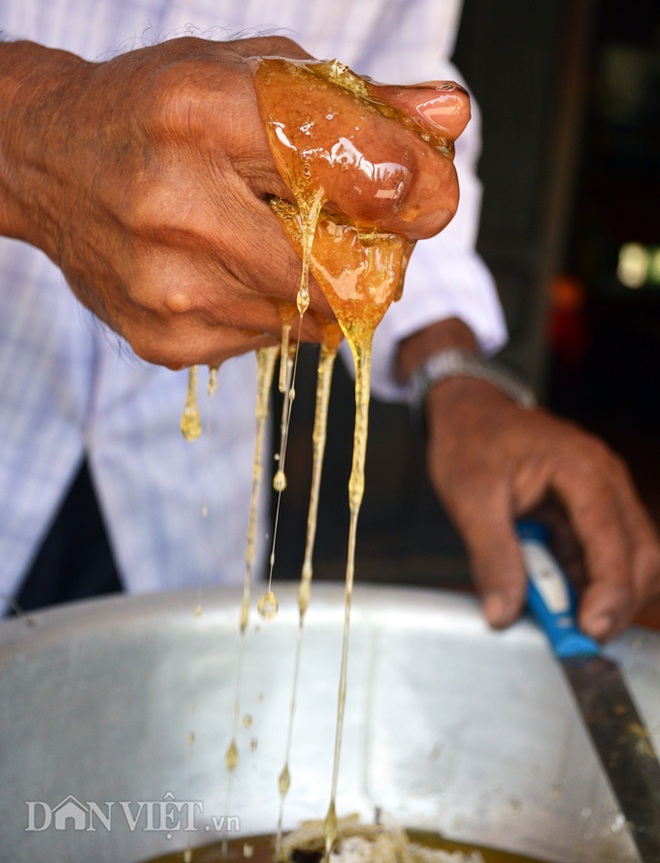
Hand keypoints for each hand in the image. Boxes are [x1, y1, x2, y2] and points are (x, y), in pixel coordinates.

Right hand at [0, 37, 467, 367]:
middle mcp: (178, 205)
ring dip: (323, 289)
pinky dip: (277, 313)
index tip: (428, 198)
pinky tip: (237, 275)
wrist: (51, 165)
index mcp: (203, 113)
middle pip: (337, 261)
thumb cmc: (159, 113)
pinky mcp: (164, 340)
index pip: (345, 163)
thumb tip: (453, 115)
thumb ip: (355, 102)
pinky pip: (269, 342)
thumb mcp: (247, 78)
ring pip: (310, 314)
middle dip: (371, 255)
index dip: (408, 187)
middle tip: (361, 234)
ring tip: (281, 246)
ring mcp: (168, 286)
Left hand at [423, 376, 659, 640]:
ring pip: (629, 560)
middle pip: (640, 554)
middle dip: (616, 602)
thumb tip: (504, 612)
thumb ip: (491, 556)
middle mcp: (605, 481)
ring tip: (558, 616)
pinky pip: (602, 555)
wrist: (468, 412)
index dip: (609, 591)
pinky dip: (585, 582)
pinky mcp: (590, 510)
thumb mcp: (469, 498)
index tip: (590, 631)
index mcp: (582, 469)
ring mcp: (603, 495)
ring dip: (601, 595)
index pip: (614, 539)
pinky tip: (555, 594)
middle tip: (578, 638)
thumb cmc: (470, 441)